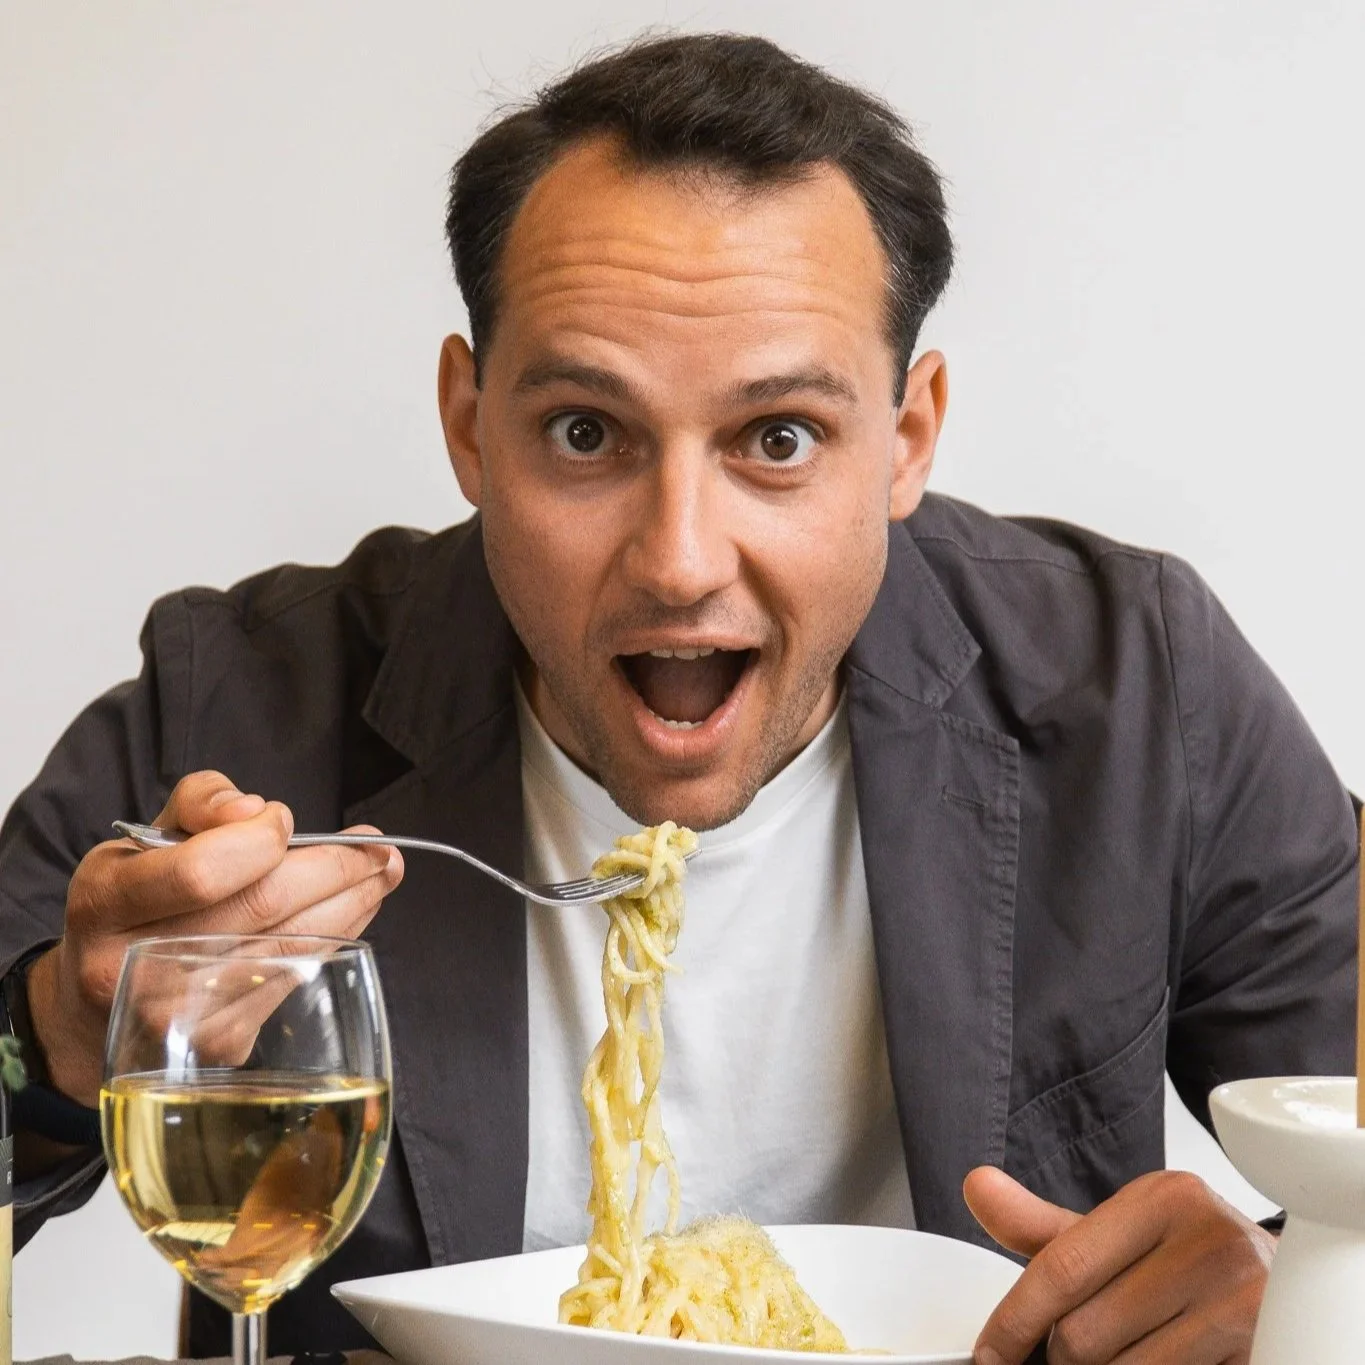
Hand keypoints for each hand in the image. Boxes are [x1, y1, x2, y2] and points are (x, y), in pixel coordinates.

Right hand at [27, 770, 403, 1106]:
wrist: (98, 1002)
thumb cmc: (140, 900)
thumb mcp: (148, 837)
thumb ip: (200, 802)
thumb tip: (253, 811)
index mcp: (106, 903)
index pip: (201, 870)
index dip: (259, 840)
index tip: (283, 821)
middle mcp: (132, 968)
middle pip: (261, 908)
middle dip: (336, 869)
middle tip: (378, 846)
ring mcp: (178, 1017)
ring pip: (292, 945)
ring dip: (353, 902)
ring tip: (384, 872)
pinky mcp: (219, 1043)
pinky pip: (296, 977)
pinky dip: (336, 938)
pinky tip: (356, 911)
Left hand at [964, 1166, 1273, 1363]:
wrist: (1291, 1291)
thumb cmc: (1189, 1261)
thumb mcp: (1119, 1233)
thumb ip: (1044, 1227)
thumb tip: (977, 1186)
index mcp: (1165, 1198)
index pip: (1061, 1268)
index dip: (1014, 1321)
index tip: (989, 1355)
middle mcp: (1211, 1242)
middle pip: (1086, 1335)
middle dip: (1068, 1356)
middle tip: (1080, 1350)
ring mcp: (1246, 1303)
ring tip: (1131, 1352)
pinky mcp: (1265, 1351)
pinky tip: (1164, 1361)